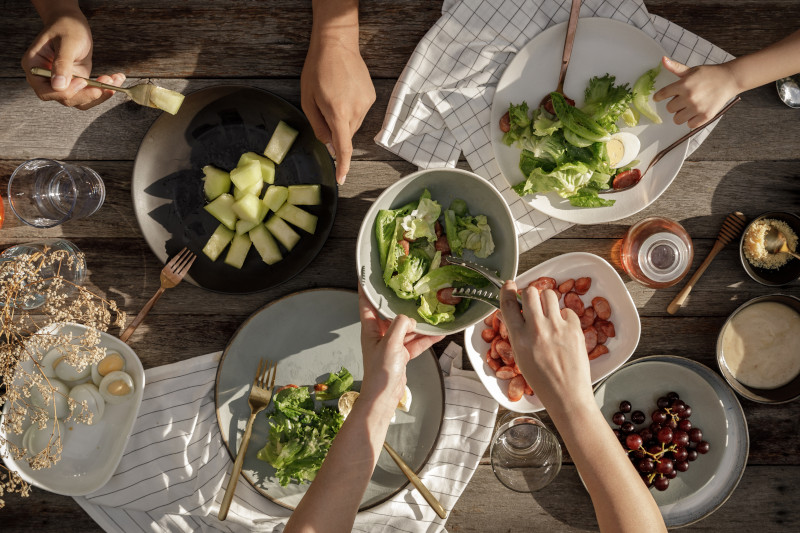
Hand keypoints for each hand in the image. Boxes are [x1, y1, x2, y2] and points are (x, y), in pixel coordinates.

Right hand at [21, 8, 124, 108]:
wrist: (72, 23)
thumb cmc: (66, 27)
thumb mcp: (66, 43)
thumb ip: (62, 64)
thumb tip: (58, 86)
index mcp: (34, 68)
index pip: (46, 91)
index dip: (65, 92)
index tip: (83, 81)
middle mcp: (46, 80)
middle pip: (66, 99)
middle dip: (89, 93)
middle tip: (107, 82)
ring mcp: (63, 84)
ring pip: (81, 101)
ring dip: (100, 94)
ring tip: (115, 80)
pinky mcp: (77, 84)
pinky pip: (89, 94)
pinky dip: (104, 90)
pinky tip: (116, 80)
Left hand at [301, 32, 374, 184]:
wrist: (337, 44)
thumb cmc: (317, 69)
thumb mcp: (308, 100)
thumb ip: (318, 126)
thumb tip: (329, 146)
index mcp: (338, 113)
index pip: (344, 148)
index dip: (343, 166)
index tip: (342, 179)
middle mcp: (356, 110)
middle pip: (347, 135)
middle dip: (336, 132)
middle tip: (324, 110)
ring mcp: (367, 103)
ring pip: (354, 125)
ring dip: (343, 119)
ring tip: (334, 96)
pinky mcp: (372, 97)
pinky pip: (360, 112)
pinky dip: (351, 109)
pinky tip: (344, 91)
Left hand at [358, 287, 442, 419]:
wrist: (384, 396)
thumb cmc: (381, 371)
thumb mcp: (390, 344)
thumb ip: (400, 326)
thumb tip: (410, 318)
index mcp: (370, 329)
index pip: (366, 304)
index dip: (366, 289)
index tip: (368, 275)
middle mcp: (379, 334)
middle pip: (390, 314)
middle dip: (399, 303)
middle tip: (410, 289)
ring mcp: (391, 345)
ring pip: (406, 329)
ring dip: (418, 323)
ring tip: (431, 311)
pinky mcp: (401, 355)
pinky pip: (415, 342)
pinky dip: (426, 338)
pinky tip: (439, 333)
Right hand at [499, 281, 593, 412]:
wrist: (567, 395)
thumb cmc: (543, 381)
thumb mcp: (521, 357)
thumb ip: (518, 334)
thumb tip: (518, 315)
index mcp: (519, 338)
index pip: (508, 305)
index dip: (507, 291)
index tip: (509, 285)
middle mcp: (537, 329)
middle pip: (530, 292)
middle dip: (530, 294)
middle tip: (533, 302)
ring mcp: (558, 327)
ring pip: (549, 295)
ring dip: (547, 300)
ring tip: (549, 313)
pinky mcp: (575, 329)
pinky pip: (567, 310)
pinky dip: (564, 316)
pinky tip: (563, 329)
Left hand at [653, 56, 739, 127]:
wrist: (730, 79)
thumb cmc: (709, 74)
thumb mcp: (691, 70)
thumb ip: (675, 68)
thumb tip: (663, 60)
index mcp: (683, 84)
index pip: (663, 94)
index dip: (658, 97)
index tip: (658, 98)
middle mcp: (689, 97)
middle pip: (669, 108)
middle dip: (674, 104)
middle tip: (683, 99)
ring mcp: (697, 108)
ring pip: (677, 119)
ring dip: (681, 114)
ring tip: (688, 107)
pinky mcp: (705, 116)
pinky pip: (689, 125)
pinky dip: (691, 120)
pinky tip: (696, 113)